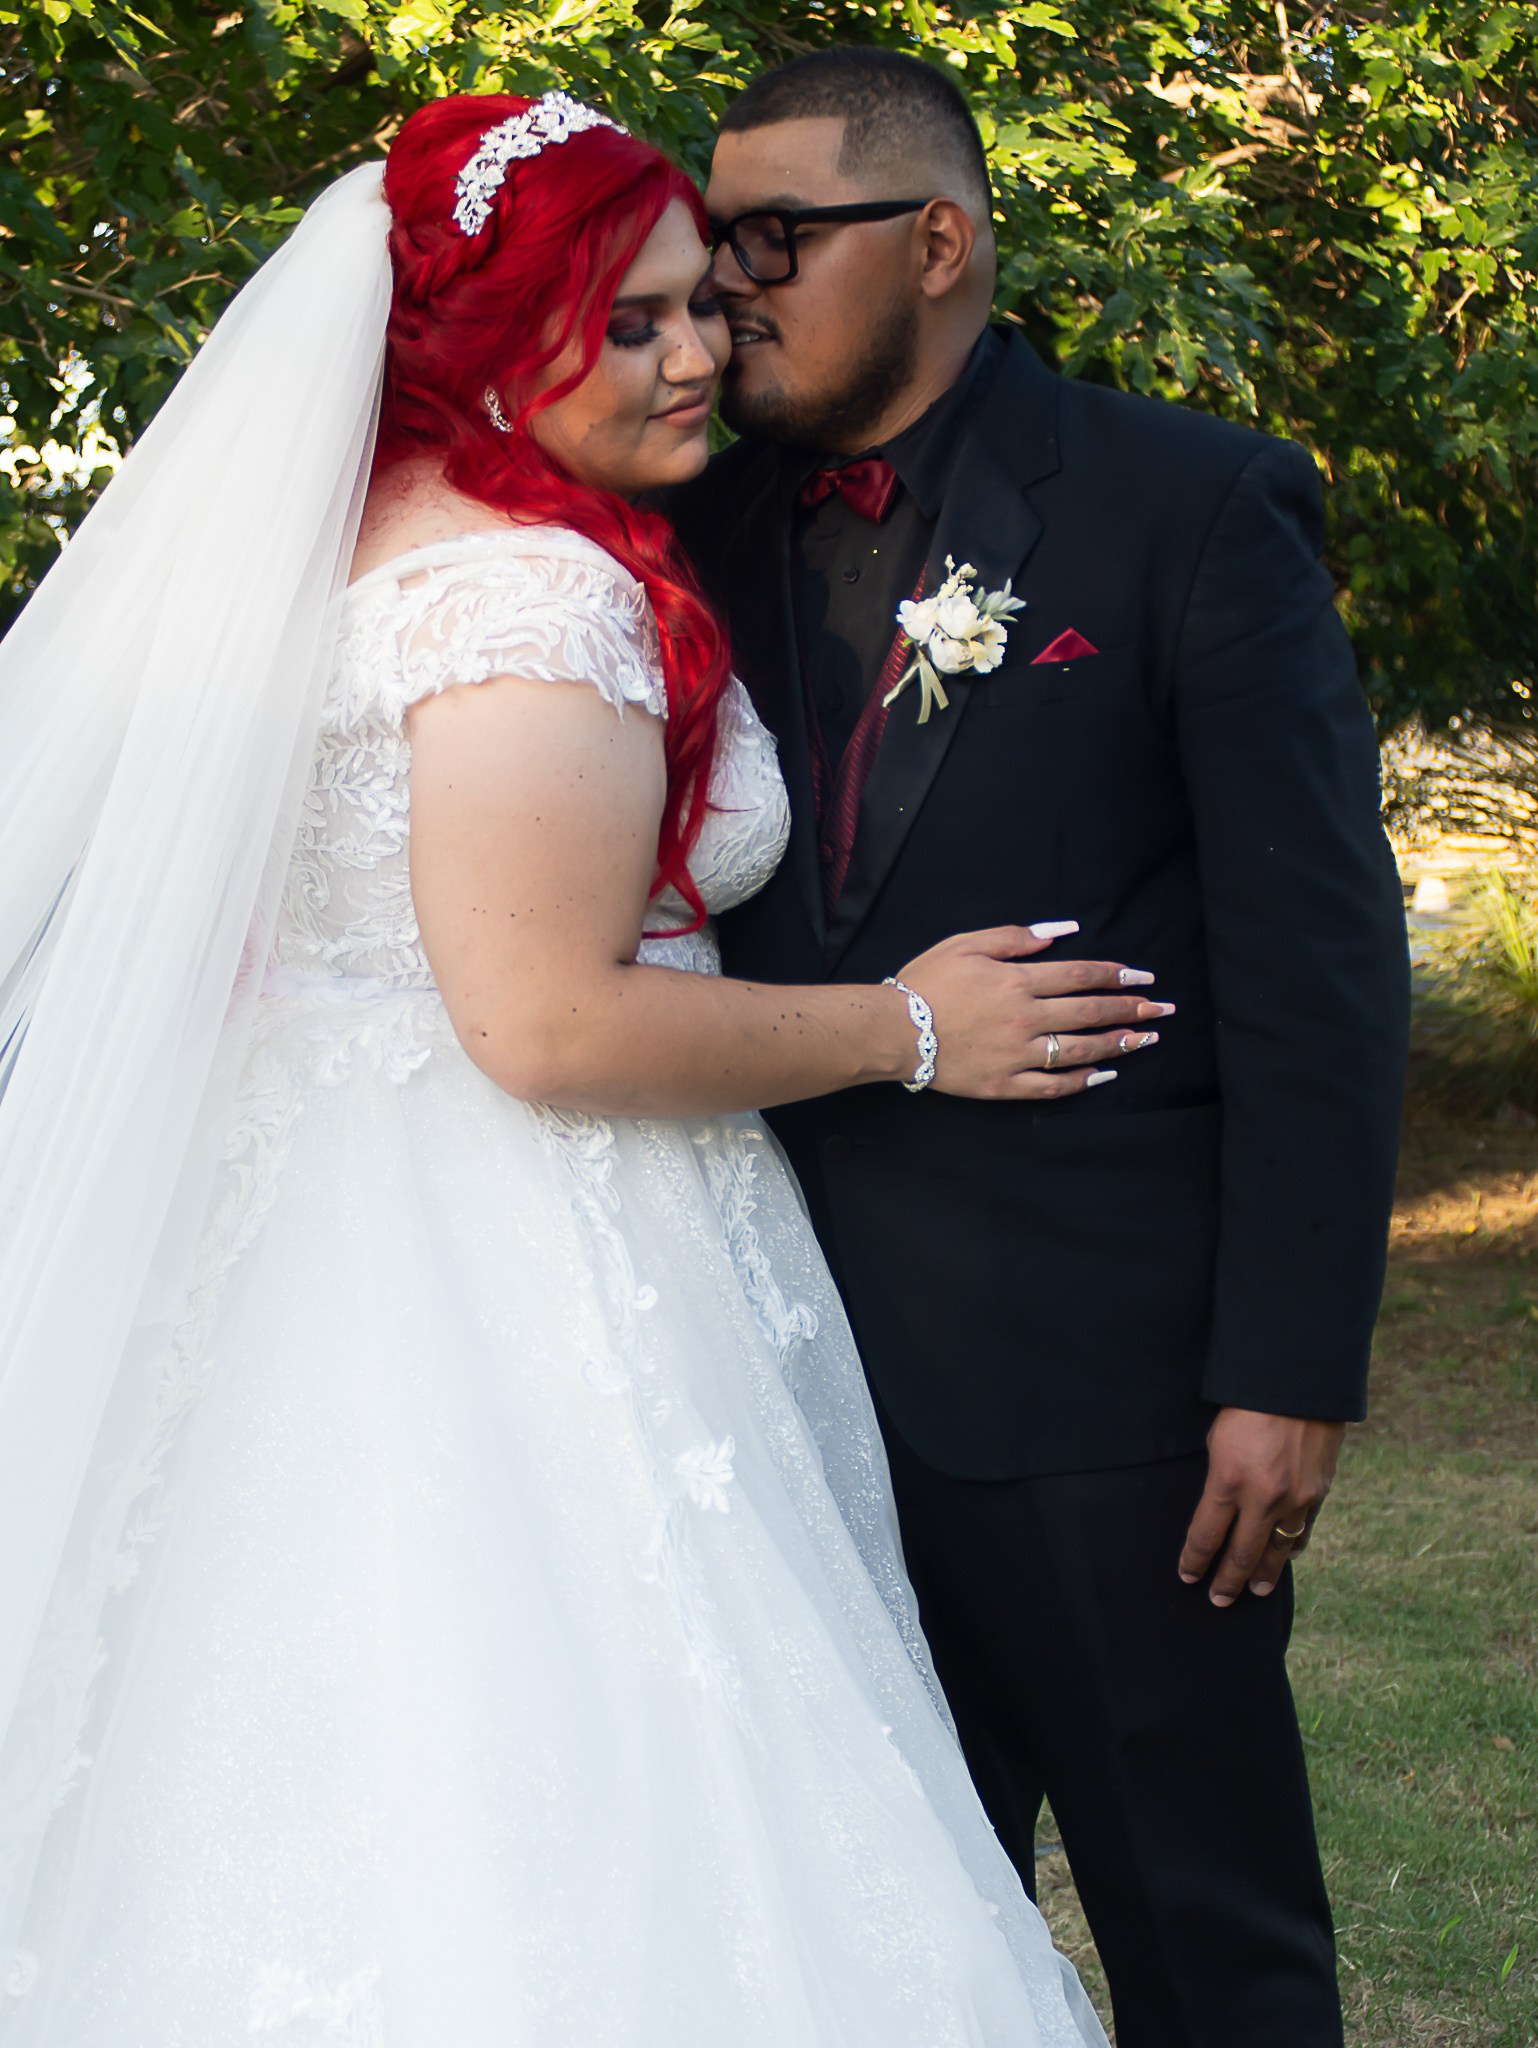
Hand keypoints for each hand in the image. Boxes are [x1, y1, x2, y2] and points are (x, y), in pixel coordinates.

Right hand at [896, 923, 1172, 1100]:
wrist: (894, 1031)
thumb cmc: (927, 982)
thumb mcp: (967, 943)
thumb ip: (1016, 936)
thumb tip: (1062, 932)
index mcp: (1018, 980)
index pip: (1081, 976)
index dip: (1117, 975)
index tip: (1144, 977)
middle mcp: (1026, 1018)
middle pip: (1090, 1012)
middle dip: (1131, 1009)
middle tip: (1162, 1009)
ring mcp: (1018, 1054)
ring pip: (1080, 1050)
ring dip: (1118, 1044)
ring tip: (1146, 1040)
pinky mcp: (1005, 1084)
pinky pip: (1052, 1086)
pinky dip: (1080, 1082)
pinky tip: (1103, 1075)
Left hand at [1179, 1408, 1344, 1605]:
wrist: (1300, 1386)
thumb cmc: (1248, 1406)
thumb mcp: (1218, 1440)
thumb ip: (1219, 1480)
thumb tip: (1218, 1511)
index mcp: (1228, 1482)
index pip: (1206, 1536)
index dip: (1195, 1561)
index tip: (1188, 1576)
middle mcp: (1262, 1498)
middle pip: (1240, 1554)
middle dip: (1227, 1581)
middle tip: (1218, 1601)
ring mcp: (1294, 1500)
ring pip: (1275, 1551)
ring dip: (1262, 1575)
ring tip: (1254, 1591)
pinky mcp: (1318, 1494)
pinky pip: (1302, 1531)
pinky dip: (1291, 1548)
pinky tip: (1284, 1558)